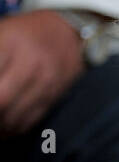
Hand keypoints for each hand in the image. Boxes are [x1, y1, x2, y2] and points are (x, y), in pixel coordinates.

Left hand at [0, 10, 86, 134]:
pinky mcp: (55, 96)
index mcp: (10, 43)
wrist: (68, 32)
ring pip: (15, 116)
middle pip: (1, 100)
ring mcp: (46, 82)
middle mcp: (31, 64)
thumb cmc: (23, 32)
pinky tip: (3, 129)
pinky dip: (12, 129)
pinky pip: (30, 120)